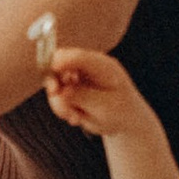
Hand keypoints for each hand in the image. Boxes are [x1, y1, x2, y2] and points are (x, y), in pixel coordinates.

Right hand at [40, 44, 157, 144]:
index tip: (53, 80)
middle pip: (58, 65)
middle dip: (53, 82)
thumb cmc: (121, 111)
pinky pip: (57, 98)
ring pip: (55, 85)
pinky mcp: (70, 90)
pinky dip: (62, 110)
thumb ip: (82, 97)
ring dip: (60, 103)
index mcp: (102, 65)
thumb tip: (61, 93)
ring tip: (75, 118)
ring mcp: (77, 78)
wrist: (125, 121)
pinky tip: (77, 119)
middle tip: (54, 94)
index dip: (60, 64)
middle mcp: (87, 67)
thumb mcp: (104, 106)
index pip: (76, 57)